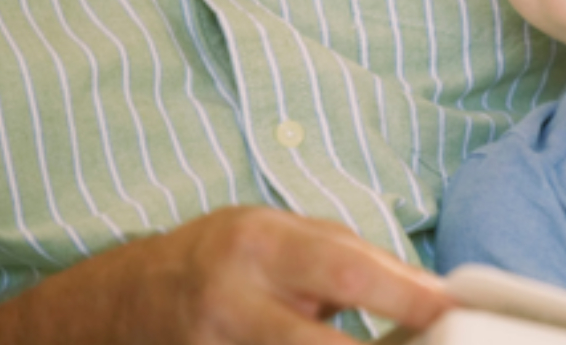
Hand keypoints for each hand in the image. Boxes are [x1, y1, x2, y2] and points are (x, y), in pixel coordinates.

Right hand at [0, 206, 452, 344]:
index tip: (448, 305)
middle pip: (319, 344)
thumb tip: (414, 285)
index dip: (403, 291)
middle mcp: (233, 300)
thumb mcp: (271, 232)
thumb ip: (335, 255)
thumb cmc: (214, 257)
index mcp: (259, 243)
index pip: (345, 268)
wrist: (117, 305)